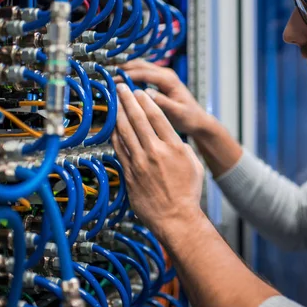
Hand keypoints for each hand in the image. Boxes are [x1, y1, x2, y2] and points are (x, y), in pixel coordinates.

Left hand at [112, 84, 204, 235]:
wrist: (176, 218)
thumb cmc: (187, 194)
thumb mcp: (193, 164)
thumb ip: (182, 147)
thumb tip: (173, 140)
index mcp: (174, 147)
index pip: (157, 116)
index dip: (146, 101)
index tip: (139, 92)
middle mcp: (155, 151)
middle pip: (138, 119)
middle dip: (128, 100)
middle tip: (121, 88)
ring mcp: (140, 162)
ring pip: (125, 131)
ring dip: (118, 113)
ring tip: (114, 102)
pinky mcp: (129, 173)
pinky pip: (119, 149)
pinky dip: (114, 135)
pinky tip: (112, 126)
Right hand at [117, 59, 210, 135]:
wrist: (198, 119)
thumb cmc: (190, 117)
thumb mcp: (177, 112)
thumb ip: (163, 103)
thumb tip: (147, 94)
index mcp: (169, 80)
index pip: (144, 73)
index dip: (128, 75)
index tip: (114, 81)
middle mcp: (166, 74)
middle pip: (140, 65)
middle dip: (123, 69)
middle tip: (107, 76)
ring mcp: (163, 76)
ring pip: (140, 67)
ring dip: (125, 70)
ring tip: (109, 76)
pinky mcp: (160, 81)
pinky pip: (142, 74)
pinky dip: (130, 75)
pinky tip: (120, 82)